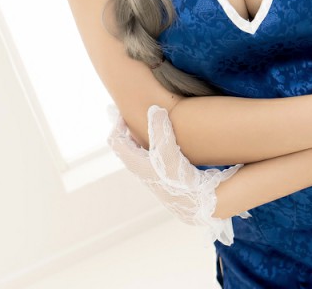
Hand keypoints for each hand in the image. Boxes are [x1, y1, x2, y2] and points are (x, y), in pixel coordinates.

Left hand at [107, 105, 245, 244]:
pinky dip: (153, 141)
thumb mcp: (169, 154)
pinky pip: (151, 153)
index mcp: (135, 162)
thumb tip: (154, 109)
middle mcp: (140, 167)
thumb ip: (161, 132)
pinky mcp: (163, 173)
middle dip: (128, 127)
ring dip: (141, 134)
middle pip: (126, 143)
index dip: (117, 123)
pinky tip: (166, 136)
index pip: (115, 140)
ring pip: (139, 148)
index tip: (125, 111)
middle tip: (134, 112)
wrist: (196, 203)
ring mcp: (151, 171)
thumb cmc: (179, 181)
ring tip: (150, 120)